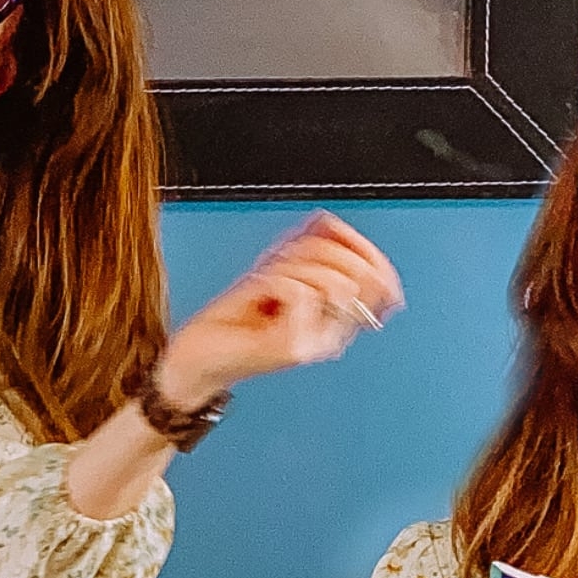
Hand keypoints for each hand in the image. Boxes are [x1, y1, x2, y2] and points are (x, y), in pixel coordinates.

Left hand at [158, 213, 402, 406]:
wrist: (199, 355)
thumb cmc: (235, 318)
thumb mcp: (278, 272)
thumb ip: (309, 248)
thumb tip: (331, 222)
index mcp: (336, 318)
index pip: (378, 279)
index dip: (363, 247)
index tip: (335, 227)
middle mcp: (333, 335)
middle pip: (356, 275)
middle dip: (319, 252)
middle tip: (285, 258)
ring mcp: (315, 343)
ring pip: (331, 281)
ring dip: (293, 267)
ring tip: (268, 279)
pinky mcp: (295, 347)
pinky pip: (301, 291)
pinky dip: (274, 280)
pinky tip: (260, 292)